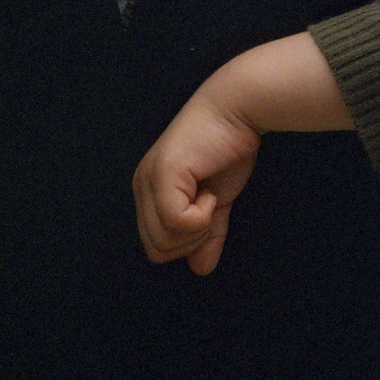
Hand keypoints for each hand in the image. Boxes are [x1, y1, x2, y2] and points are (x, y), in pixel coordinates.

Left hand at [132, 32, 354, 276]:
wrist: (238, 109)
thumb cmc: (227, 149)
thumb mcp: (216, 201)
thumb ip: (207, 234)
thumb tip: (201, 270)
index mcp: (149, 193)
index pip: (156, 248)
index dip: (188, 243)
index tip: (209, 211)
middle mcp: (141, 187)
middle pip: (158, 251)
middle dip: (192, 240)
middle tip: (210, 206)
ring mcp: (149, 180)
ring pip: (165, 241)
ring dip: (198, 227)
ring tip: (209, 194)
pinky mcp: (163, 175)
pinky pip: (176, 223)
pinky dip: (202, 216)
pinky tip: (210, 190)